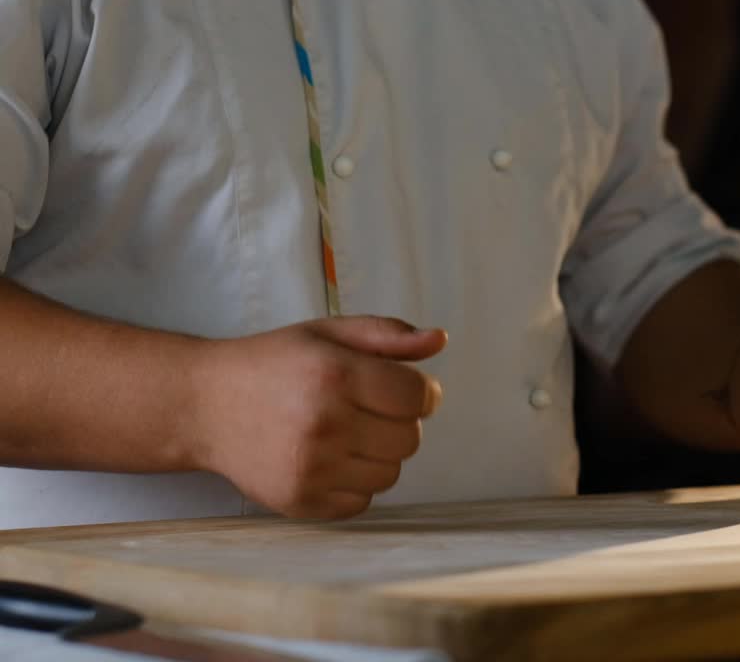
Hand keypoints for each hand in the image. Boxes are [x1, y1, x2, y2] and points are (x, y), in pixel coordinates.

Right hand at [188, 316, 445, 518]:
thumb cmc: (273, 364)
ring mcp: (311, 468)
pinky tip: (327, 459)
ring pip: (391, 474)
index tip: (401, 389)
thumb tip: (439, 341)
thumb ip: (388, 334)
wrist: (204, 406)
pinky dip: (354, 483)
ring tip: (344, 433)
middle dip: (397, 422)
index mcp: (336, 375)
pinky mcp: (300, 501)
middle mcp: (325, 423)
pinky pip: (362, 502)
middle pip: (410, 439)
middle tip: (363, 409)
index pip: (418, 397)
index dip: (420, 392)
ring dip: (378, 455)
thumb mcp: (328, 333)